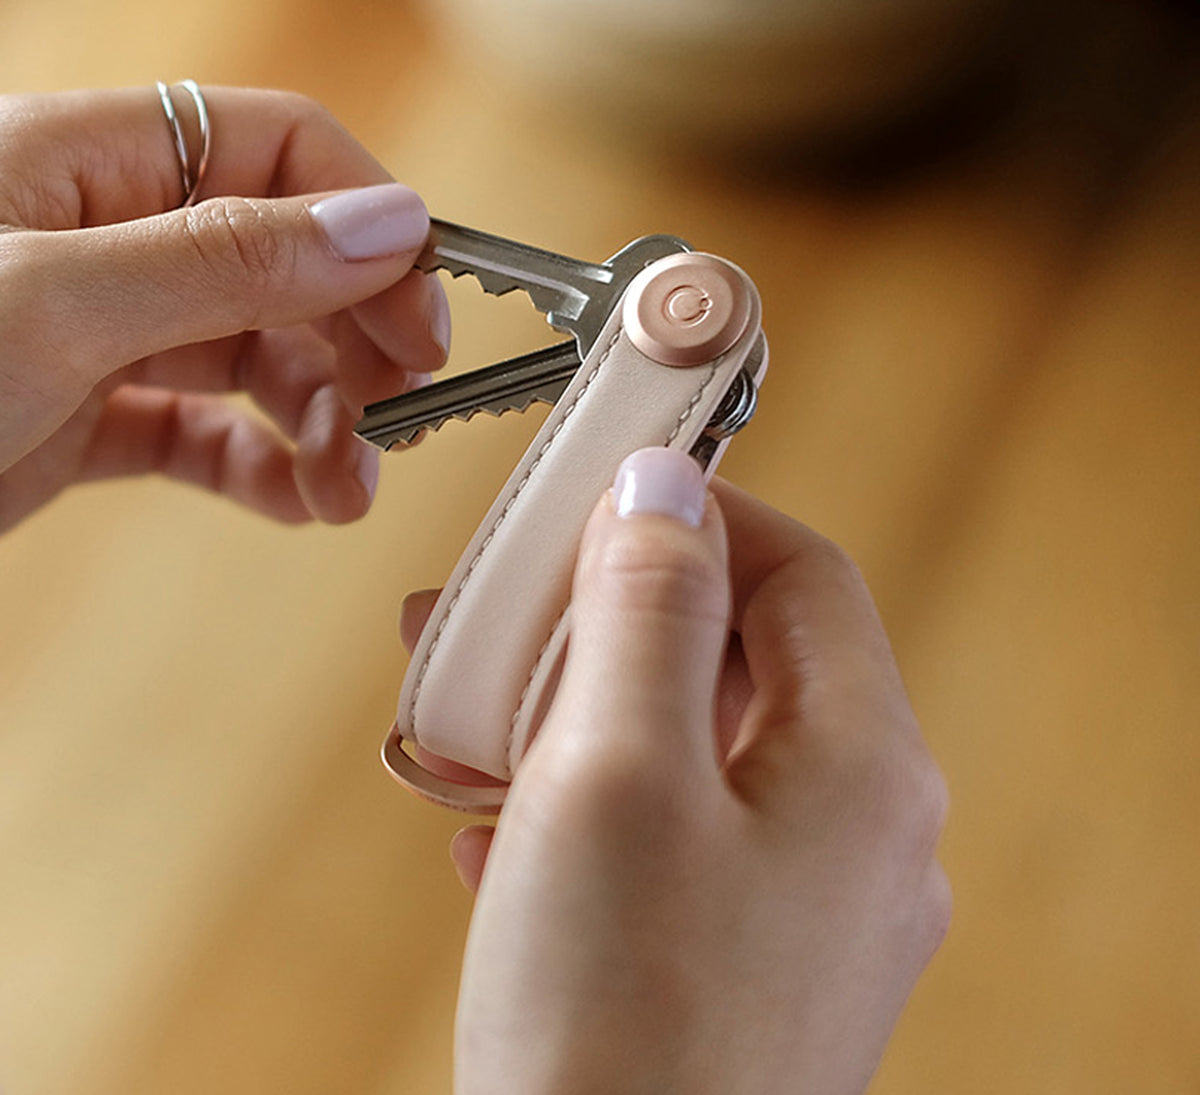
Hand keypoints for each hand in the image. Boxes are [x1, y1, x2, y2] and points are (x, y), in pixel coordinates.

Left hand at [0, 86, 448, 532]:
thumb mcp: (55, 305)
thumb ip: (222, 262)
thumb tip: (388, 224)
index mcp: (87, 162)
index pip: (280, 153)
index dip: (368, 230)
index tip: (423, 324)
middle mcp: (104, 239)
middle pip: (286, 268)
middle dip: (356, 349)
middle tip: (402, 421)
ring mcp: (96, 334)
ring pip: (254, 360)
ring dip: (322, 424)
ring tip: (346, 490)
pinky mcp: (82, 422)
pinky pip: (202, 433)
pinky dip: (260, 468)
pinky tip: (295, 501)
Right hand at [414, 451, 949, 1094]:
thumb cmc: (617, 1023)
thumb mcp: (615, 771)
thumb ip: (648, 609)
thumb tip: (667, 481)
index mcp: (863, 766)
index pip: (801, 575)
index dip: (706, 515)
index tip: (604, 497)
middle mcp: (861, 832)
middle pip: (740, 661)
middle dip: (612, 622)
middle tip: (502, 612)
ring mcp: (809, 905)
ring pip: (695, 749)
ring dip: (582, 713)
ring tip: (468, 717)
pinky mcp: (747, 962)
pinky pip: (676, 835)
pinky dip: (589, 802)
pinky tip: (499, 827)